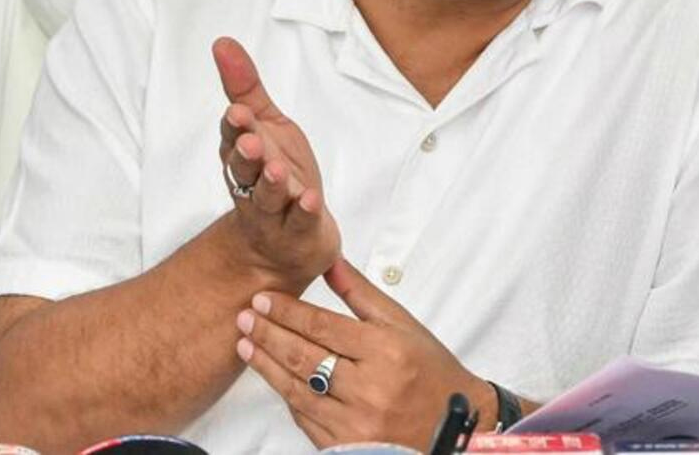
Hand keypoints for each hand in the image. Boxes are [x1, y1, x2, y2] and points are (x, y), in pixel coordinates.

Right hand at [214, 36, 341, 289]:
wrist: (286, 243)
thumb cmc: (275, 173)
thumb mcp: (264, 124)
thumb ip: (245, 87)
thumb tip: (222, 42)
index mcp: (242, 156)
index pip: (234, 139)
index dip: (236, 128)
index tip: (237, 113)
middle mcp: (253, 185)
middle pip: (245, 170)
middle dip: (246, 156)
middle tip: (249, 142)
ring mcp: (275, 212)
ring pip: (269, 199)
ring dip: (272, 185)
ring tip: (277, 170)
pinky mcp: (299, 232)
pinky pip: (300, 223)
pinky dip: (304, 212)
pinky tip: (310, 200)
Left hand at [234, 259, 499, 448]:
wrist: (454, 425)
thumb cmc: (431, 371)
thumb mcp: (403, 324)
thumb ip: (362, 294)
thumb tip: (330, 262)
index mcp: (385, 349)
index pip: (322, 326)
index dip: (287, 311)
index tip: (264, 299)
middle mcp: (369, 386)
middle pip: (304, 356)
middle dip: (268, 334)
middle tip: (244, 316)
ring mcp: (356, 421)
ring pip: (297, 389)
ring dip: (266, 365)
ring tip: (244, 344)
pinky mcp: (346, 445)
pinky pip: (305, 417)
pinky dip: (286, 394)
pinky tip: (272, 376)